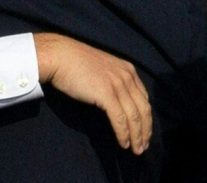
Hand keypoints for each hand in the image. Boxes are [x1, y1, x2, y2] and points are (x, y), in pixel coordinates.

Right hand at [34, 33, 151, 154]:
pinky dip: (123, 133)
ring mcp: (117, 85)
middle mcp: (127, 76)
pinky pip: (120, 119)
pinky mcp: (106, 94)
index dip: (146, 117)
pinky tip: (123, 144)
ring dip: (137, 136)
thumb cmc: (75, 62)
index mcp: (127, 69)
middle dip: (146, 130)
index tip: (144, 131)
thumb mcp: (102, 68)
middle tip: (143, 145)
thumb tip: (116, 100)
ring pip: (134, 116)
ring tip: (136, 150)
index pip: (144, 98)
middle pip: (143, 108)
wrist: (60, 56)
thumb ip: (113, 80)